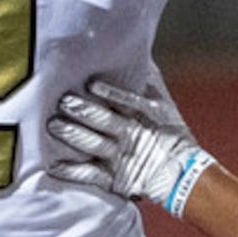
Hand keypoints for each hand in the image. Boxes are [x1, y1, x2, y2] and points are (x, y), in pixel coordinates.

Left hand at [48, 75, 217, 214]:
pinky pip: (89, 173)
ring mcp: (122, 157)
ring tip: (54, 125)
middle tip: (64, 102)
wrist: (183, 176)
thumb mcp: (165, 107)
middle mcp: (132, 135)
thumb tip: (141, 58)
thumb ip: (151, 83)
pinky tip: (54, 165)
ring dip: (73, 134)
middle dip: (83, 111)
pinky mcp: (115, 178)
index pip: (128, 102)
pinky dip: (71, 170)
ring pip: (93, 143)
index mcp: (147, 117)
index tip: (92, 85)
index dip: (111, 93)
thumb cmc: (171, 136)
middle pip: (105, 120)